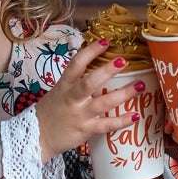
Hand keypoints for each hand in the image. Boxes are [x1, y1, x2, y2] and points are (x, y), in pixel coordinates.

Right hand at [35, 38, 140, 164]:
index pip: (76, 64)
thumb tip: (99, 68)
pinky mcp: (86, 130)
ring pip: (103, 103)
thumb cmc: (51, 111)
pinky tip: (135, 115)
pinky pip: (106, 125)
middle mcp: (72, 99)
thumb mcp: (59, 92)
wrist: (38, 137)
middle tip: (123, 61)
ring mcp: (80, 115)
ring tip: (140, 86)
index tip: (105, 41)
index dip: (90, 51)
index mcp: (64, 85)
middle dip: (106, 71)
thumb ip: (77, 81)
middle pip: (89, 82)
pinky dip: (122, 121)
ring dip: (123, 94)